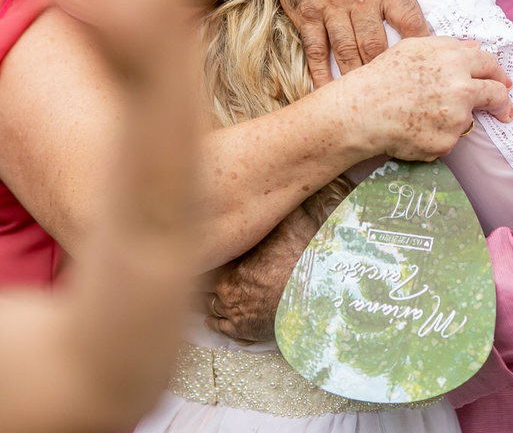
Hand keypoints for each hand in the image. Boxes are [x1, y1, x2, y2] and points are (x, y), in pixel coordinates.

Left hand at [204, 205, 321, 341]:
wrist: (318, 298)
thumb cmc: (304, 263)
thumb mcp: (292, 223)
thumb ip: (280, 205)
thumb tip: (282, 182)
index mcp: (230, 262)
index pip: (204, 256)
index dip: (203, 250)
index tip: (198, 244)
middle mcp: (225, 289)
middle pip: (200, 282)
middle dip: (201, 275)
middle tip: (194, 267)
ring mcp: (232, 311)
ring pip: (206, 304)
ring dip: (206, 296)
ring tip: (202, 289)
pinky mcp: (242, 330)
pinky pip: (217, 326)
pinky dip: (213, 320)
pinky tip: (211, 314)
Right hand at [262, 0, 458, 85]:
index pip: (410, 17)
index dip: (422, 43)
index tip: (431, 64)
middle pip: (377, 44)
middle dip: (389, 71)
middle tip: (401, 92)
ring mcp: (330, 7)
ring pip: (348, 52)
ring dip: (359, 78)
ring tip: (371, 100)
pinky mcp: (306, 15)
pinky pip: (317, 51)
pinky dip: (322, 75)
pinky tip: (332, 92)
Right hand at [336, 36, 512, 161]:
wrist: (362, 111)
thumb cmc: (383, 76)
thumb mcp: (414, 48)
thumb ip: (449, 47)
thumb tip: (476, 49)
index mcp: (455, 60)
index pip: (490, 66)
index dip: (498, 74)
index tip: (503, 84)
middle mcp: (461, 89)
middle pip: (496, 96)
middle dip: (502, 104)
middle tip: (502, 111)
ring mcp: (455, 119)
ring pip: (466, 120)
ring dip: (453, 120)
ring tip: (422, 115)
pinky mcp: (446, 143)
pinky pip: (448, 141)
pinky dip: (436, 137)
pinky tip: (414, 129)